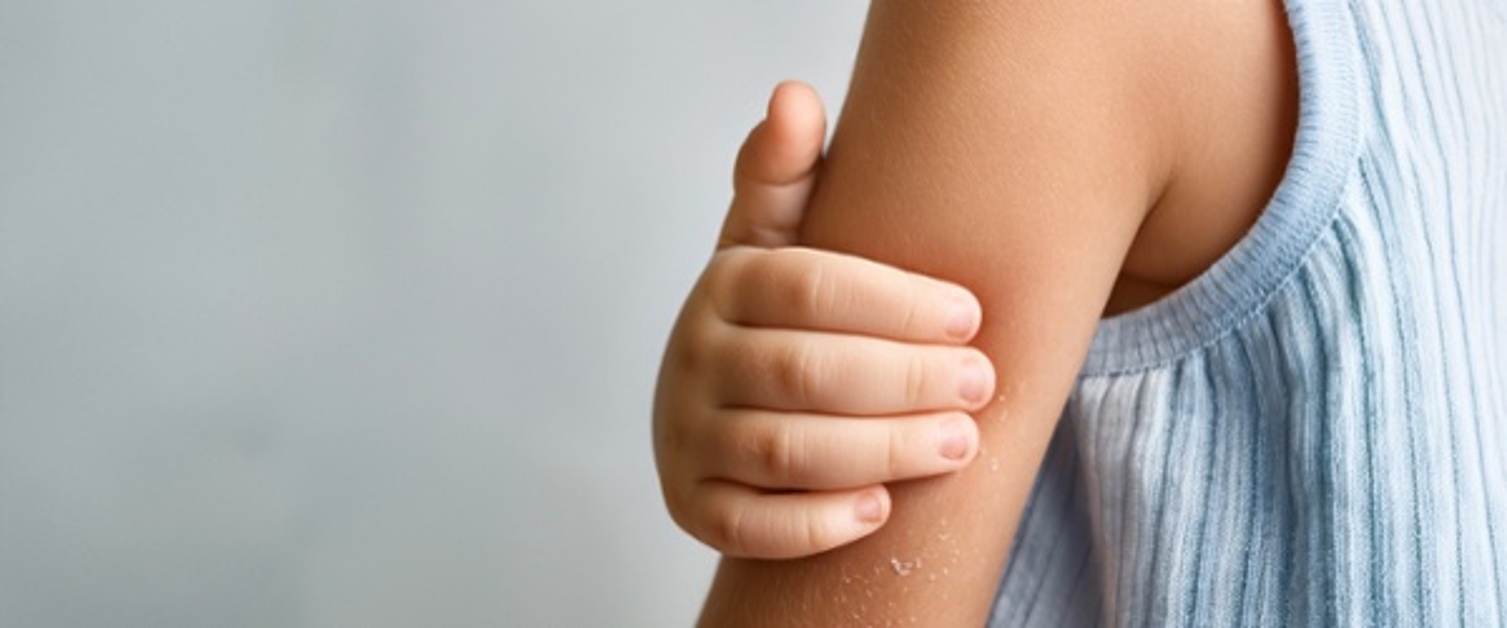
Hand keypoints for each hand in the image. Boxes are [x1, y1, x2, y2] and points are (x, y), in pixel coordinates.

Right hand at [653, 82, 995, 558]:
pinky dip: (816, 522)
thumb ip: (785, 177)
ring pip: (783, 451)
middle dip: (903, 380)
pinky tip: (880, 508)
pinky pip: (750, 525)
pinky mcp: (693, 505)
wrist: (718, 406)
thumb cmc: (775, 319)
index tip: (970, 316)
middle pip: (802, 371)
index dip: (893, 303)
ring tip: (958, 443)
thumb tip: (793, 95)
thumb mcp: (774, 244)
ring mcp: (687, 436)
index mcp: (723, 286)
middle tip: (980, 385)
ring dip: (880, 449)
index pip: (806, 287)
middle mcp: (693, 359)